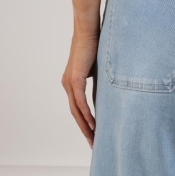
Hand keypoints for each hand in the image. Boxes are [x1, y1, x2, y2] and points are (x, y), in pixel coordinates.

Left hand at [61, 31, 98, 148]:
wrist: (88, 30)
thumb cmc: (95, 45)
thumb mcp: (98, 69)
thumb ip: (99, 82)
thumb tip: (107, 95)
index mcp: (72, 82)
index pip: (78, 108)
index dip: (85, 122)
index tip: (94, 134)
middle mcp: (68, 85)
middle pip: (75, 114)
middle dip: (85, 130)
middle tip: (94, 144)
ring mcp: (70, 83)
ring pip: (77, 111)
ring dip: (85, 127)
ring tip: (95, 140)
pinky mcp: (75, 80)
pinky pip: (80, 103)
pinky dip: (86, 115)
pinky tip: (94, 126)